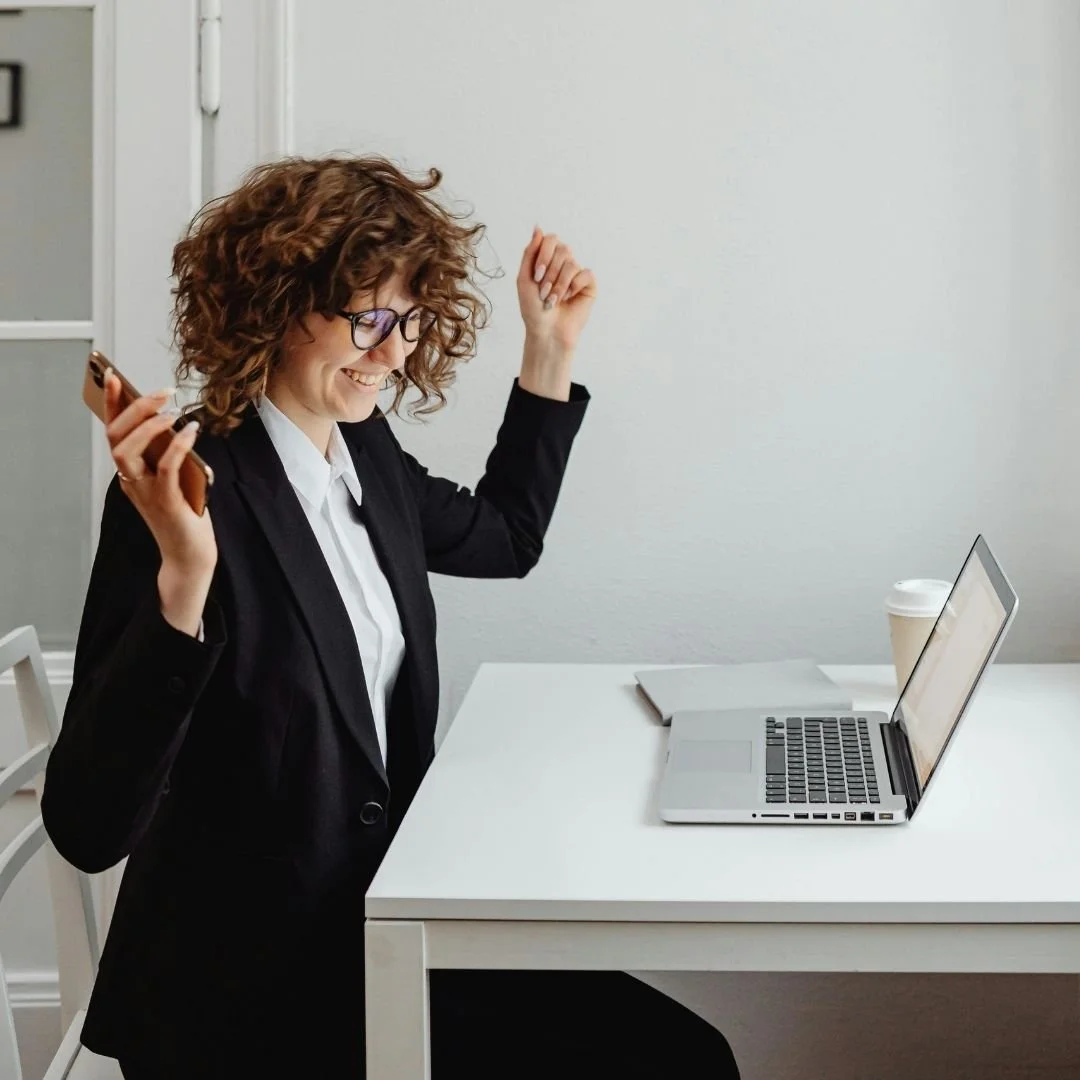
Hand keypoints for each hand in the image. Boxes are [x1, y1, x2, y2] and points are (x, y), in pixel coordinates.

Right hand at [104, 371, 216, 634]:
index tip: (113, 376)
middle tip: (160, 392)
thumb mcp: (174, 479)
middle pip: (116, 438)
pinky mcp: (166, 502)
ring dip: (148, 426)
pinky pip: (166, 468)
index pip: (114, 432)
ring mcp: (145, 492)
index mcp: (131, 473)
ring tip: (171, 410)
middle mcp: (131, 481)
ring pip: (129, 452)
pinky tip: (190, 431)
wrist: (190, 554)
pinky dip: (177, 446)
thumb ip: (168, 456)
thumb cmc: (184, 515)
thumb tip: (175, 423)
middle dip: (134, 409)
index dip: (110, 404)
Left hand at [517, 227, 596, 352]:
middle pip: (562, 249)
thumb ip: (530, 252)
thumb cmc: (533, 309)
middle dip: (550, 272)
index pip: (550, 239)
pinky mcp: (589, 284)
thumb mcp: (524, 278)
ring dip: (559, 284)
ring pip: (572, 263)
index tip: (536, 276)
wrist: (546, 331)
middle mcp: (563, 263)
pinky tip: (569, 299)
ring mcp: (577, 273)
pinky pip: (584, 274)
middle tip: (543, 292)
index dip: (543, 255)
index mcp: (548, 258)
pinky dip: (573, 287)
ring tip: (553, 300)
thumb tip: (538, 227)